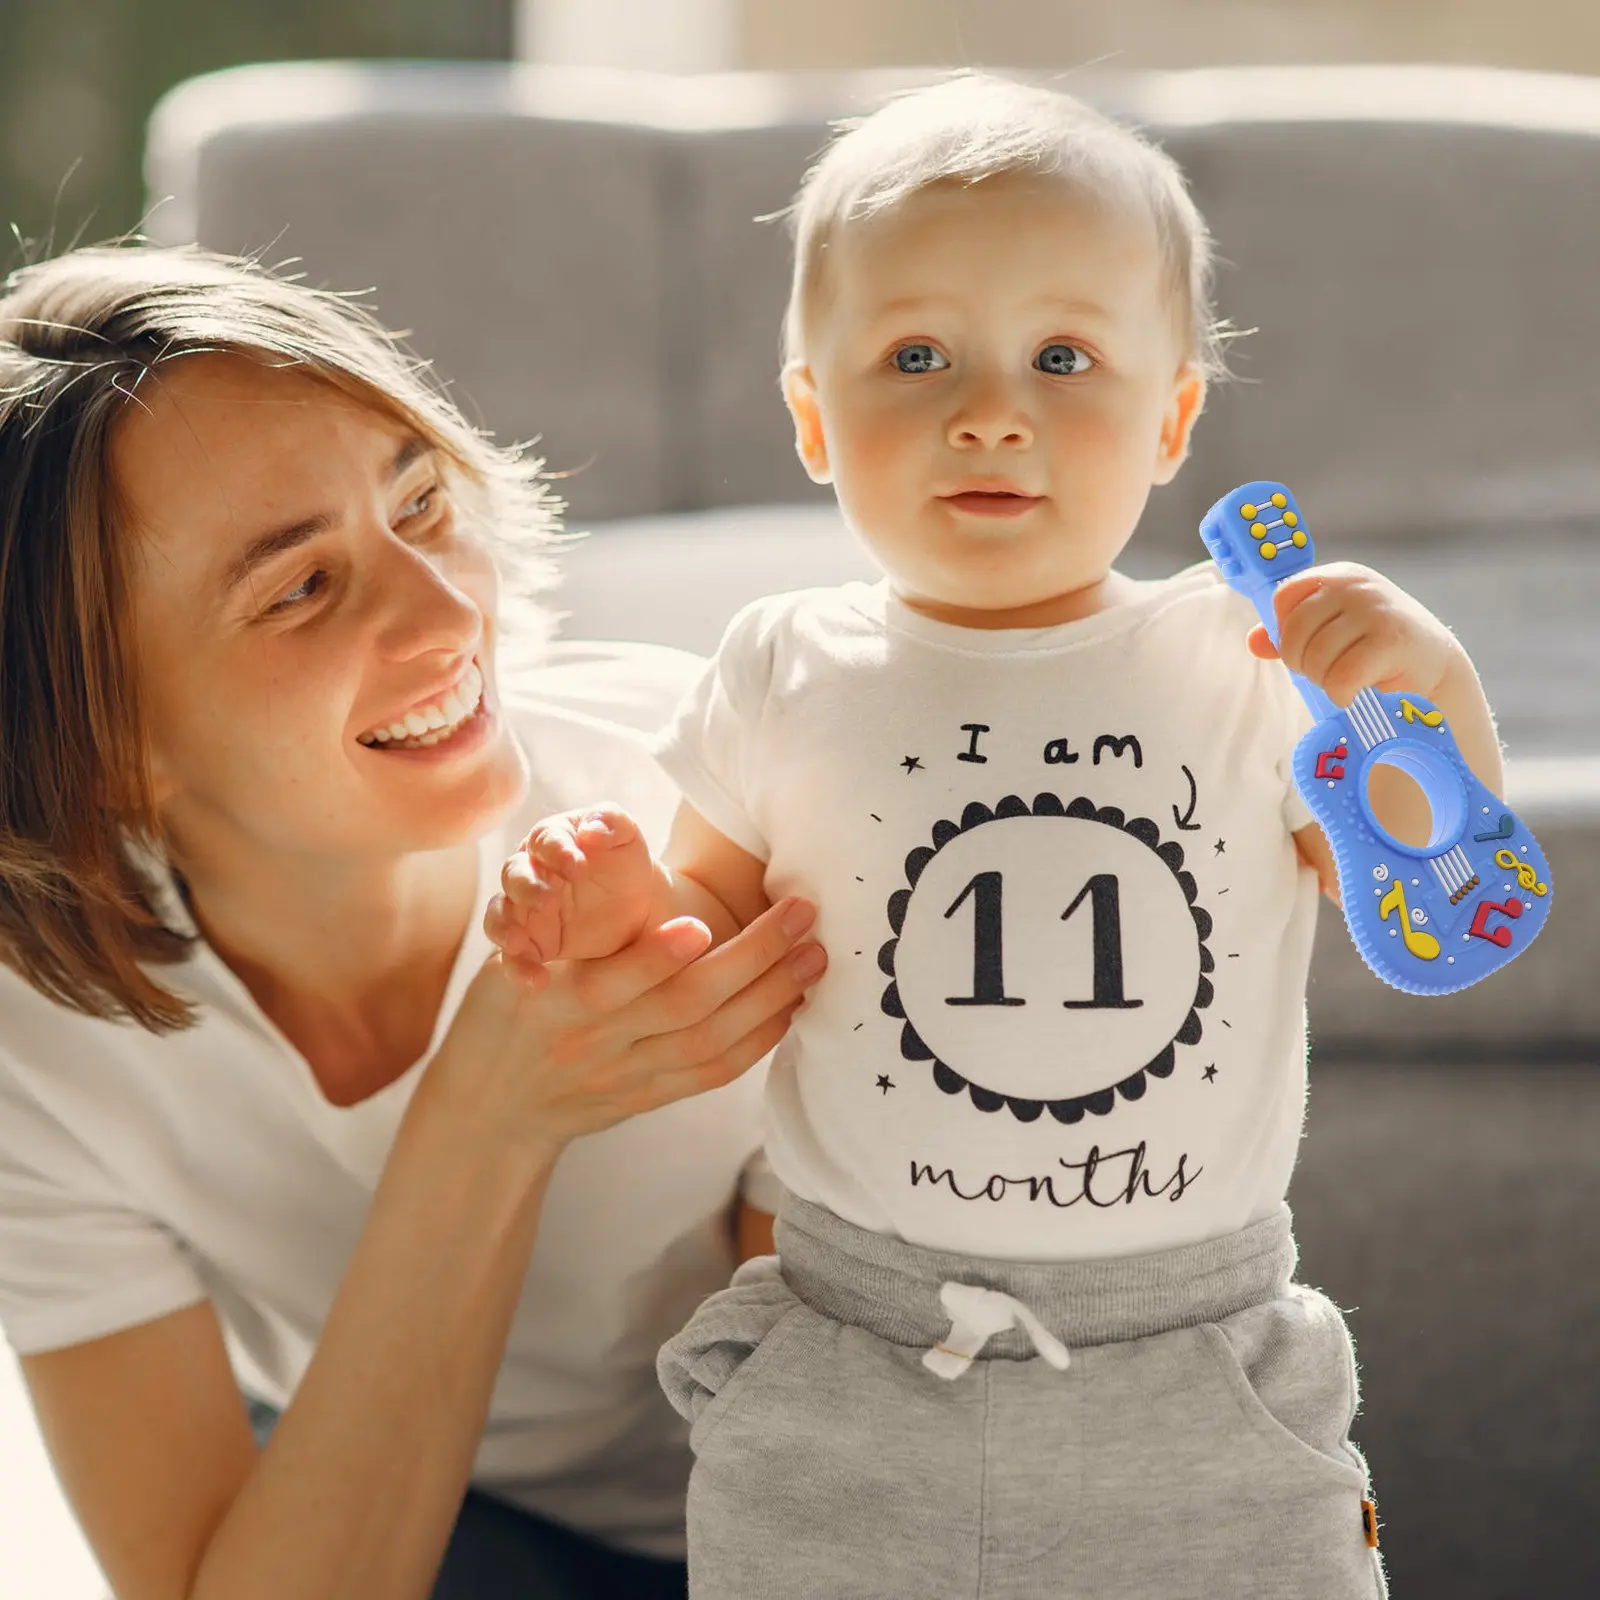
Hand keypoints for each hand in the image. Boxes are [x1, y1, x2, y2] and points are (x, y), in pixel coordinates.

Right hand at [426, 898, 825, 1158]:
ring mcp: (626, 1076)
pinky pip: (712, 1074)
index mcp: (557, 998)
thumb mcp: (517, 961)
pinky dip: (757, 1042)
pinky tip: (791, 1007)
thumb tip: (613, 844)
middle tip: (800, 915)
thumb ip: (568, 928)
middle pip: (684, 1007)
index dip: (657, 957)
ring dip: (771, 997)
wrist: (492, 1106)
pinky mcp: (647, 1099)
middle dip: (751, 958)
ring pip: (710, 1041)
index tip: (699, 923)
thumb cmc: (511, 1007)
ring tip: (813, 956)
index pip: (612, 980)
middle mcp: (595, 1041)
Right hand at [486, 804, 657, 965]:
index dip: (557, 850)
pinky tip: (537, 980)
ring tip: (517, 942)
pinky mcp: (531, 943)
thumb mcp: (627, 836)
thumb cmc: (626, 859)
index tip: (577, 864)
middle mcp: (531, 872)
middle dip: (527, 887)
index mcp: (553, 840)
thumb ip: (611, 822)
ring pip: (500, 915)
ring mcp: (526, 910)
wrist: (638, 904)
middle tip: (547, 900)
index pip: (545, 839)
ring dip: (504, 927)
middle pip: (514, 875)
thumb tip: (592, 831)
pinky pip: (514, 956)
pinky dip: (519, 967)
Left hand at [1246, 562, 1460, 706]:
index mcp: (1337, 576)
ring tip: (1342, 681)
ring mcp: (1375, 609)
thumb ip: (1292, 633)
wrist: (1433, 666)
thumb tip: (1253, 641)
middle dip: (1301, 662)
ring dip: (1322, 680)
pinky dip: (1340, 694)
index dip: (1286, 630)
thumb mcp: (1332, 630)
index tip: (1305, 647)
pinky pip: (1341, 677)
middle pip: (1295, 631)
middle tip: (1324, 672)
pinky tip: (1351, 695)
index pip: (1284, 597)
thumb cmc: (1374, 647)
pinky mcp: (1391, 640)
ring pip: (1316, 657)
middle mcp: (1355, 586)